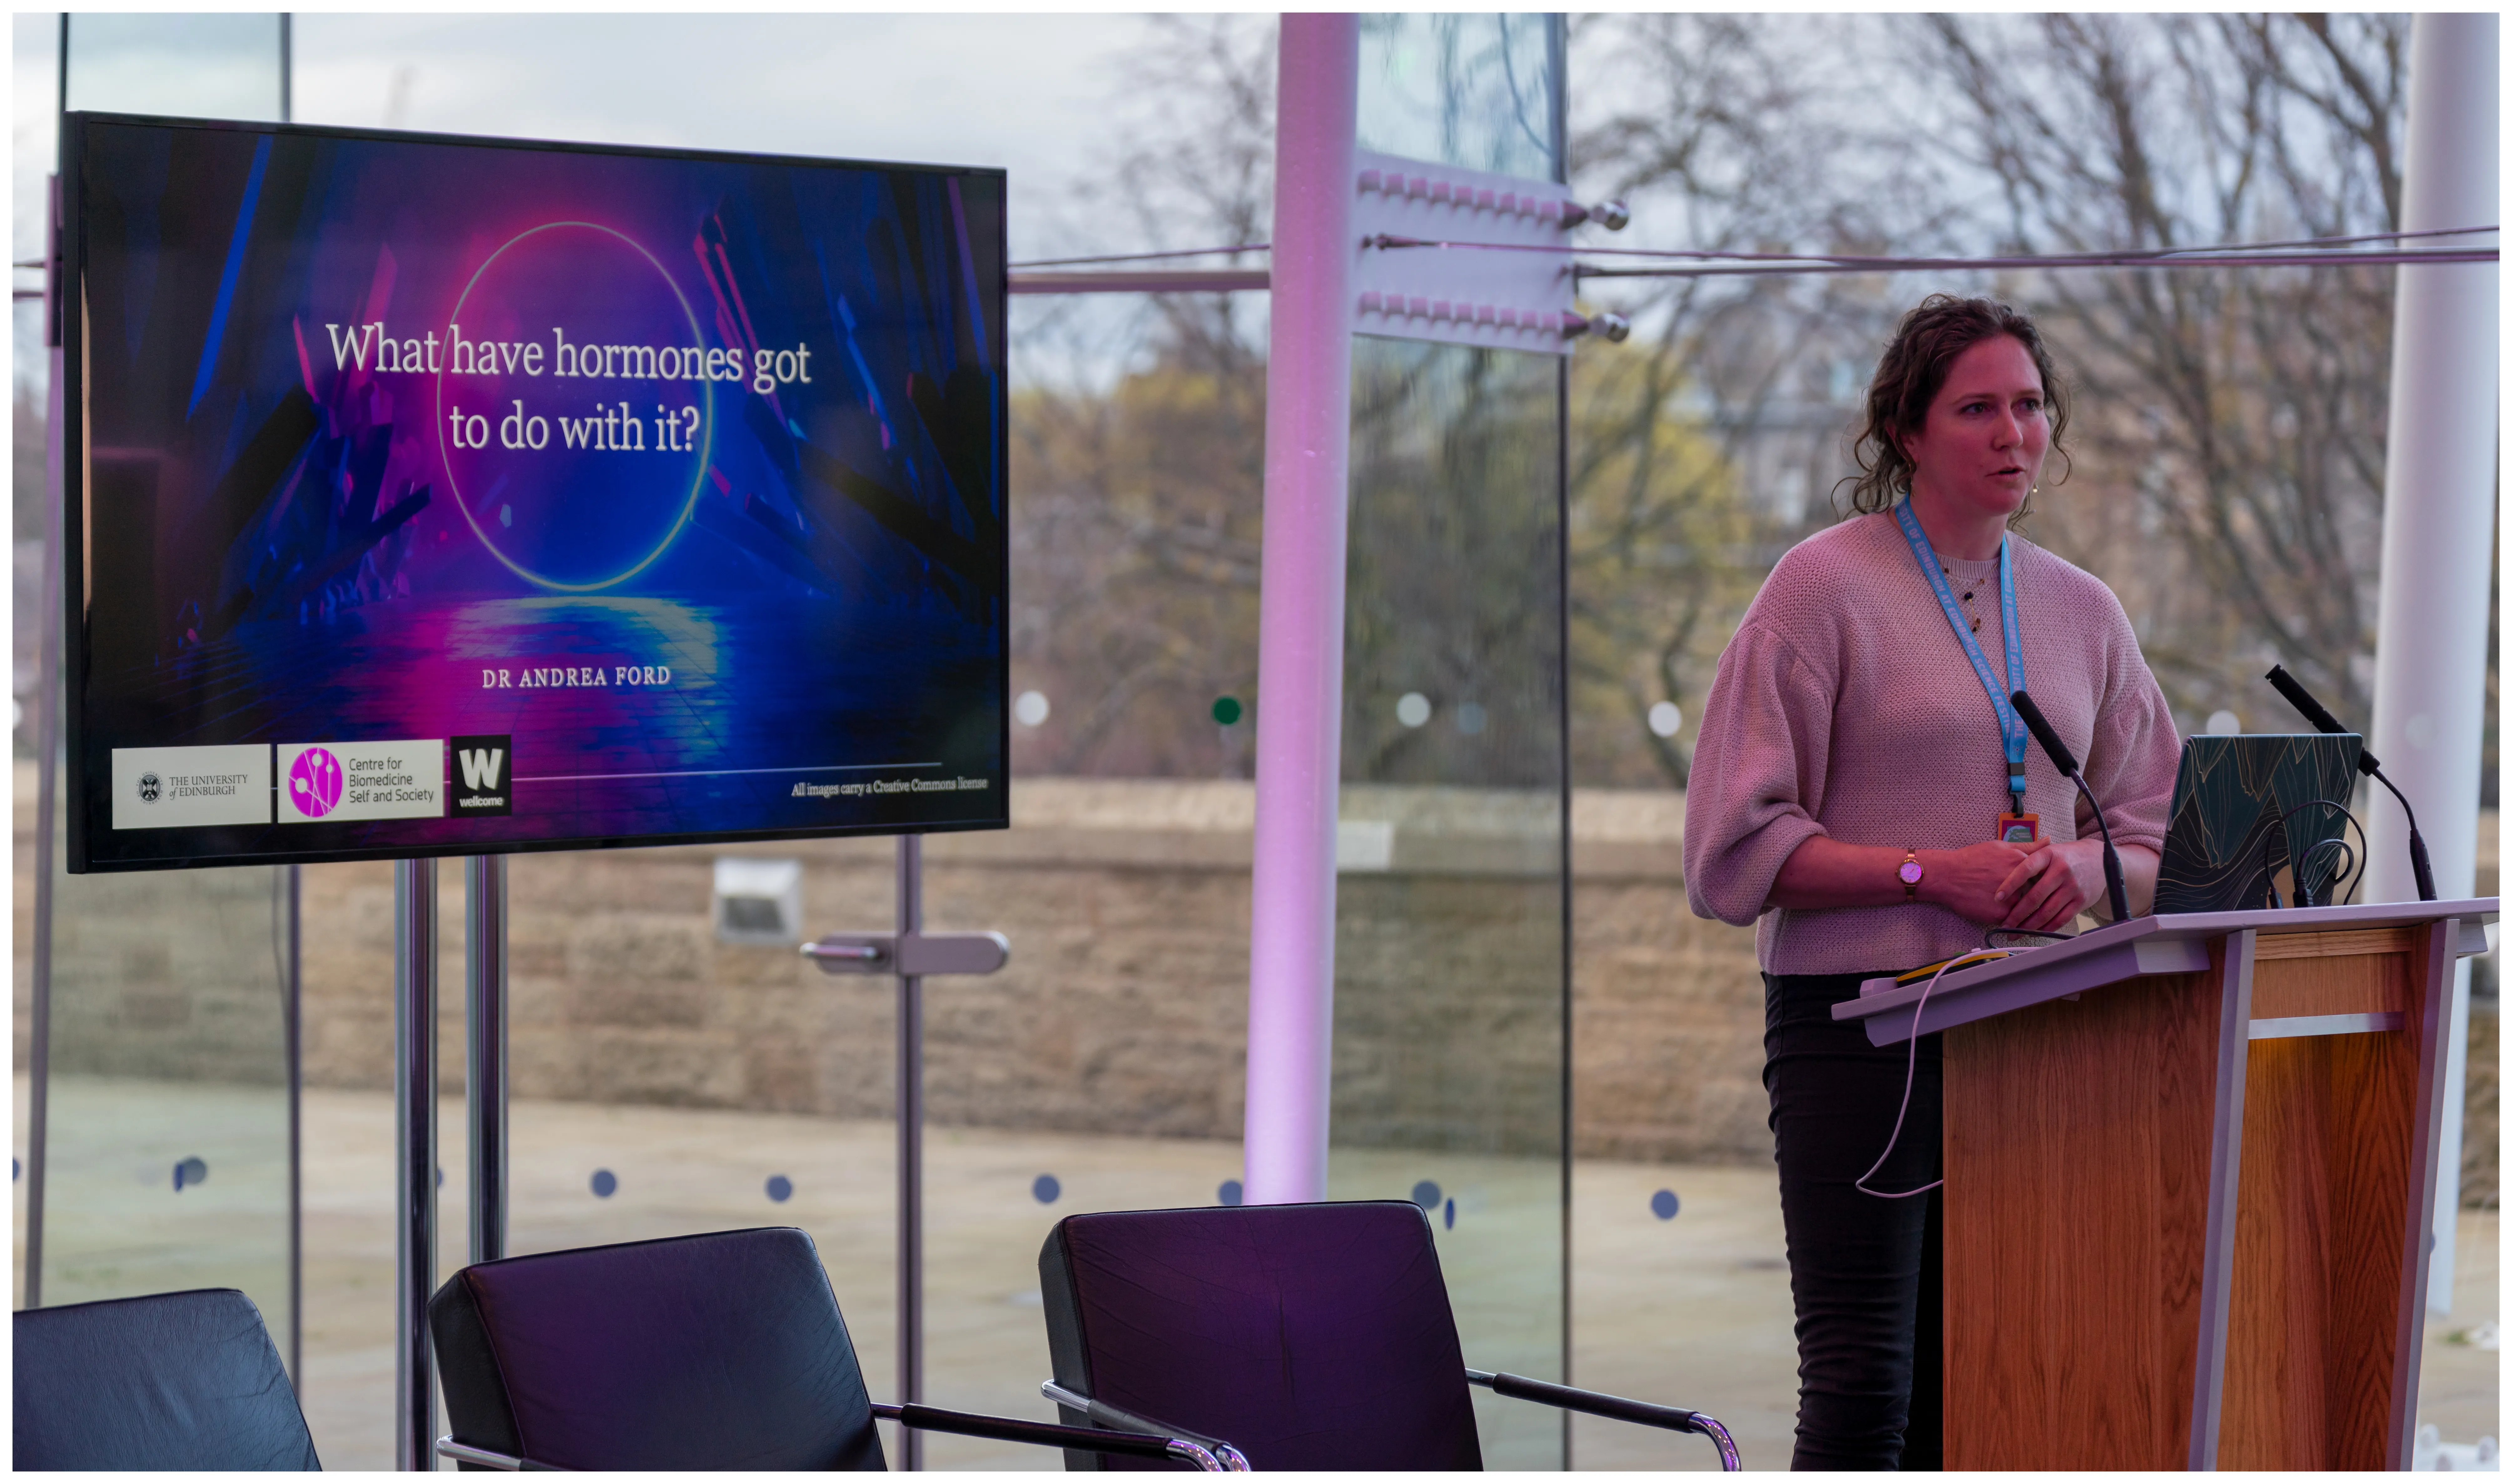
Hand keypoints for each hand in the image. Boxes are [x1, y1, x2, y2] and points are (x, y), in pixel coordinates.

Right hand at [1914, 841, 2035, 923]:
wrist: (1946, 875)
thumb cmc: (1971, 859)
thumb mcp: (2001, 847)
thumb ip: (2028, 846)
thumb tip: (2050, 840)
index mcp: (2023, 864)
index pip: (2045, 877)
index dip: (2041, 881)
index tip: (2035, 883)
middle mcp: (2020, 882)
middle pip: (2038, 895)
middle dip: (2033, 898)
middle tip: (2023, 897)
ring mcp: (2011, 900)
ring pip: (2027, 911)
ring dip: (2024, 912)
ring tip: (2014, 908)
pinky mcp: (2000, 915)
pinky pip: (2014, 922)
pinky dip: (2011, 920)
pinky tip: (2002, 914)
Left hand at [1992, 839, 2104, 931]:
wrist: (2098, 860)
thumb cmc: (2065, 857)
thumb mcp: (2048, 850)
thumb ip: (2027, 856)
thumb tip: (2001, 866)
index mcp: (2049, 855)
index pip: (2026, 869)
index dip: (2010, 884)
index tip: (1997, 898)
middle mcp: (2062, 870)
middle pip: (2036, 896)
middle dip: (2017, 914)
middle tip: (2004, 924)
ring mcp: (2073, 887)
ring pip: (2047, 911)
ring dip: (2029, 925)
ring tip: (2015, 932)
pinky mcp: (2081, 901)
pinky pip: (2061, 919)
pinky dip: (2046, 928)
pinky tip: (2034, 932)